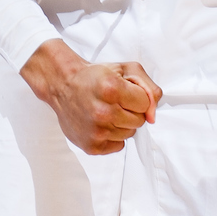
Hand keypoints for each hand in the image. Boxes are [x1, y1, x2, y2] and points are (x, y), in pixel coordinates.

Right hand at [21, 39, 160, 154]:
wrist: (63, 85)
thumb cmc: (96, 76)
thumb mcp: (125, 69)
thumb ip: (148, 88)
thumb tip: (152, 116)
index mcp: (112, 89)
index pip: (145, 104)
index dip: (137, 97)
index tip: (124, 92)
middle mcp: (103, 112)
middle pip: (139, 121)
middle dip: (131, 111)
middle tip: (114, 101)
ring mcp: (96, 131)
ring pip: (129, 134)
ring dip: (122, 124)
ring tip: (106, 111)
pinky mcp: (91, 146)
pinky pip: (118, 146)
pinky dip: (113, 136)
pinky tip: (101, 123)